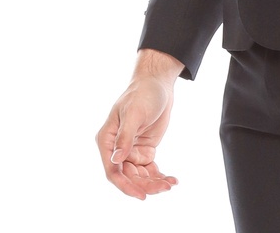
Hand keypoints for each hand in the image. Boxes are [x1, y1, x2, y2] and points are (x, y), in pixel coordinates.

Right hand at [96, 49, 183, 199]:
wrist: (158, 83)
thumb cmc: (142, 93)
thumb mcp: (134, 114)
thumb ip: (124, 138)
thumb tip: (115, 160)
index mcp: (107, 140)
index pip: (112, 171)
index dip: (125, 185)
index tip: (142, 195)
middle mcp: (117, 149)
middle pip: (128, 177)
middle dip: (145, 185)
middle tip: (164, 187)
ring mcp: (131, 151)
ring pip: (139, 177)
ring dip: (154, 183)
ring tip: (171, 183)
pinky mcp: (144, 150)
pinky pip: (150, 170)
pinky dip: (160, 176)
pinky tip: (172, 180)